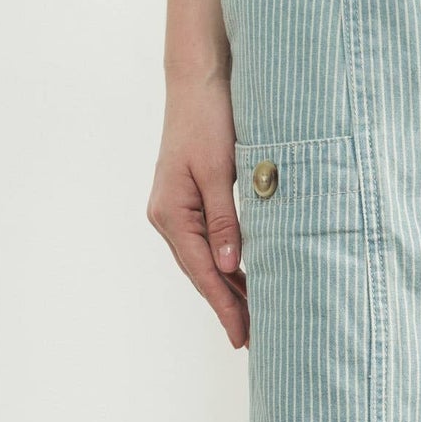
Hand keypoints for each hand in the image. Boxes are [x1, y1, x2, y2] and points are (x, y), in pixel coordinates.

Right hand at [147, 72, 247, 348]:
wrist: (197, 81)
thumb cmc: (209, 119)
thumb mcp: (218, 171)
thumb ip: (225, 220)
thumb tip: (230, 266)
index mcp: (172, 213)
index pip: (204, 272)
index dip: (225, 307)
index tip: (243, 337)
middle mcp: (168, 216)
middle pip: (202, 273)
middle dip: (227, 306)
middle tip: (253, 340)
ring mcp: (175, 209)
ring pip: (205, 261)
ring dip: (228, 288)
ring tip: (253, 318)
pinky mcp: (187, 200)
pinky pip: (207, 243)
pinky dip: (226, 264)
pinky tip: (243, 279)